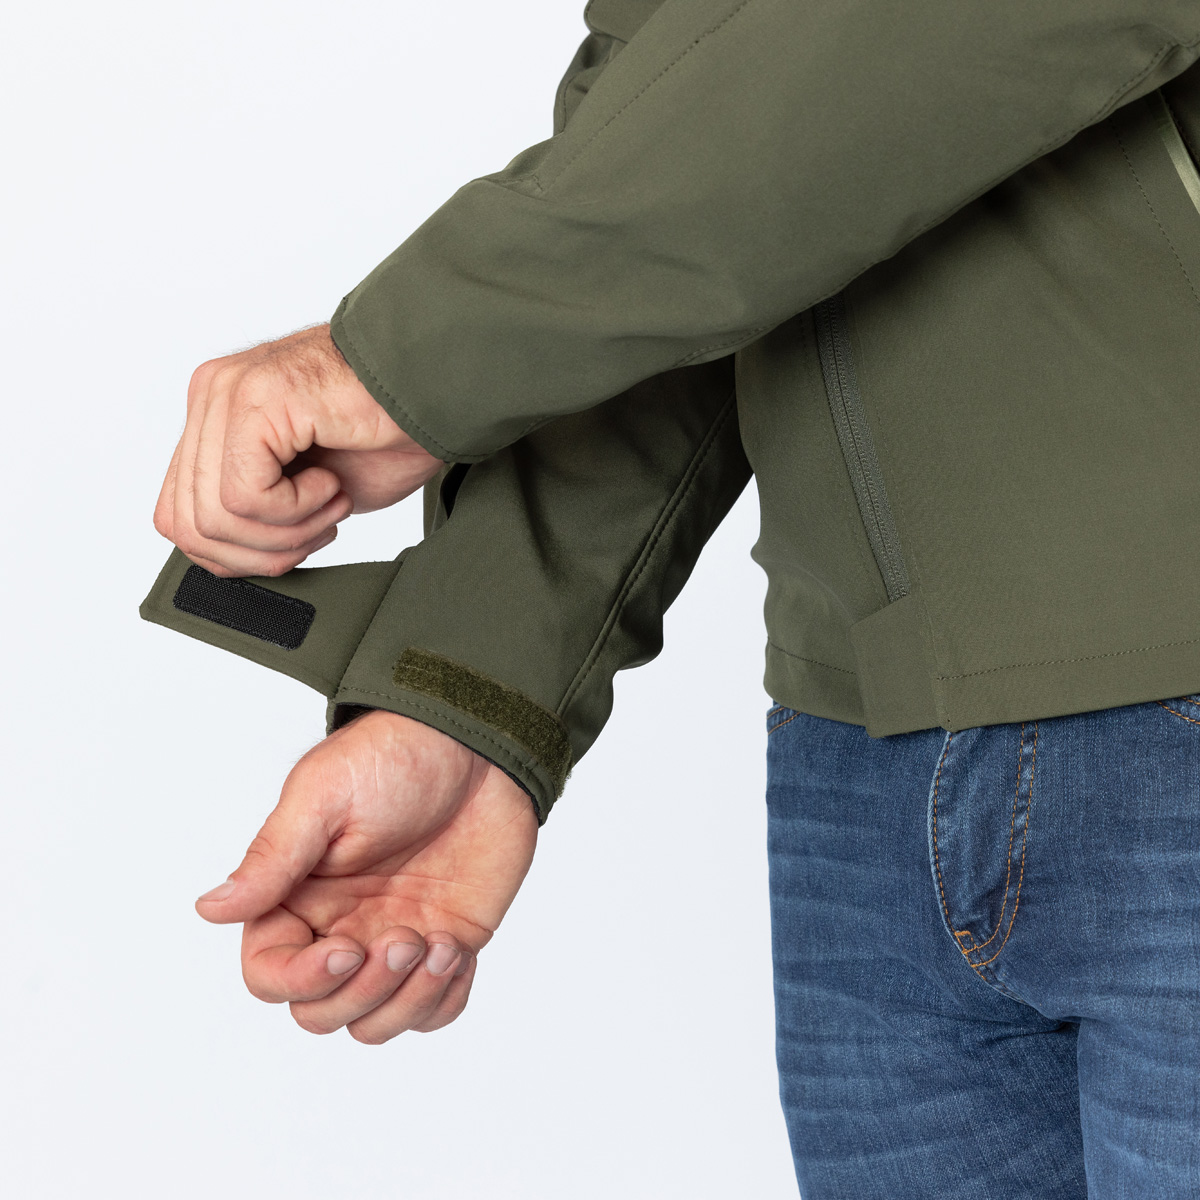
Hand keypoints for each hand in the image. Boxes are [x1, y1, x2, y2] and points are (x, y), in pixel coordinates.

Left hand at [154, 324, 443, 577]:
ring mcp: (227, 393)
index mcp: (216, 415)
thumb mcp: (304, 490)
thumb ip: (252, 512)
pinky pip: (245, 496)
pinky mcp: (255, 400)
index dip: (235, 554)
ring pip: (214, 517)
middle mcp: (211, 396)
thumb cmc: (387, 432)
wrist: (437, 390)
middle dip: (262, 551)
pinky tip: (332, 484)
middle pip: (189, 524)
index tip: (298, 539)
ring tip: (331, 502)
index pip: (178, 514)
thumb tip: (223, 559)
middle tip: (320, 529)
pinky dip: (297, 509)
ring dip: (286, 530)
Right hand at [195, 710, 537, 1041]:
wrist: (478, 745)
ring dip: (407, 1001)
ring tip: (439, 945)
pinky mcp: (446, 944)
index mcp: (297, 895)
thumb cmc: (395, 756)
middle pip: (321, 1012)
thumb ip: (273, 858)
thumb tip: (209, 909)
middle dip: (363, 990)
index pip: (269, 974)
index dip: (299, 980)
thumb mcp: (325, 796)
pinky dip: (444, 1000)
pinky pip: (435, 1011)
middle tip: (404, 937)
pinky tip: (456, 950)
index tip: (344, 950)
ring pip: (375, 1022)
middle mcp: (340, 927)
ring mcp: (394, 940)